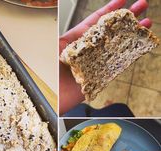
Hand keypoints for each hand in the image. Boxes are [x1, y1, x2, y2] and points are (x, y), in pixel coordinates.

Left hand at [59, 0, 151, 115]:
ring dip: (132, 35)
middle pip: (110, 32)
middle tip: (140, 7)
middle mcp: (89, 51)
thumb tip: (80, 27)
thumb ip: (66, 36)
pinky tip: (139, 46)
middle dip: (126, 19)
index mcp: (77, 41)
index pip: (95, 22)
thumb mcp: (55, 49)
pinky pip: (118, 65)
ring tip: (145, 24)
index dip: (108, 10)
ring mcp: (97, 63)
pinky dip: (129, 55)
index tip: (121, 0)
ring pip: (117, 46)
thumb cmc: (50, 73)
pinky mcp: (101, 76)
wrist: (54, 96)